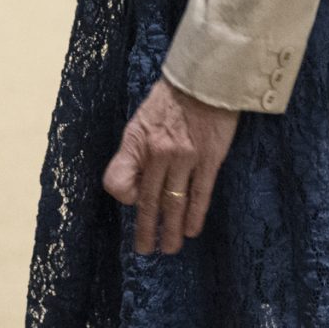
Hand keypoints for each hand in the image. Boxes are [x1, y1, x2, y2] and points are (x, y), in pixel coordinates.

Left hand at [104, 78, 239, 255]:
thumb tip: (134, 183)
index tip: (134, 201)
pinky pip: (200, 193)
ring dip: (170, 230)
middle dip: (146, 229)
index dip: (124, 195)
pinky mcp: (210, 158)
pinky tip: (192, 230)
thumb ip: (135, 149)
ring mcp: (185, 157)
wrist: (208, 77)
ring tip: (169, 248)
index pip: (118, 180)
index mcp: (138, 142)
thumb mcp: (141, 119)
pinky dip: (194, 215)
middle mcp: (158, 153)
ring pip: (174, 203)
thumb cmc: (173, 96)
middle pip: (148, 200)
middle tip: (146, 250)